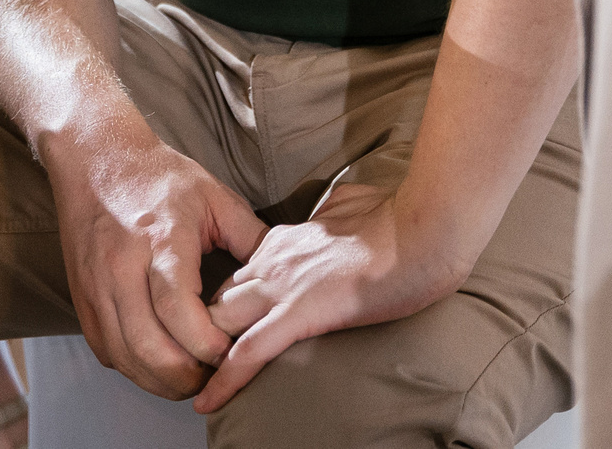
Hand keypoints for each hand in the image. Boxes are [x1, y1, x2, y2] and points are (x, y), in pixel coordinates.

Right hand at [51, 127, 269, 399]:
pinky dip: (134, 368)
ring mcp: (96, 286)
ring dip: (162, 380)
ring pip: (125, 357)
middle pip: (149, 346)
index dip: (207, 344)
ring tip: (192, 376)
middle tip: (216, 376)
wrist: (95, 159)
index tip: (231, 352)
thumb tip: (287, 276)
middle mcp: (122, 267)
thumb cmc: (159, 177)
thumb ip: (253, 239)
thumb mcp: (216, 197)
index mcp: (160, 240)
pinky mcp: (82, 299)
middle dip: (188, 376)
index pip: (177, 310)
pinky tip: (159, 363)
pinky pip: (107, 351)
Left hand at [194, 180, 471, 412]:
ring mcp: (283, 285)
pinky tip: (208, 400)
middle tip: (188, 362)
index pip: (237, 275)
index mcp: (286, 239)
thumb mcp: (351, 211)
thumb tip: (336, 222)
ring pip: (221, 322)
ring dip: (203, 354)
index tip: (210, 327)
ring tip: (188, 384)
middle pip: (217, 298)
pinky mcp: (299, 312)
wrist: (423, 228)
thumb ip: (330, 221)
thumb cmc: (402, 222)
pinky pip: (250, 350)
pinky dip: (225, 378)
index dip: (220, 304)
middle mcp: (274, 258)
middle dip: (199, 330)